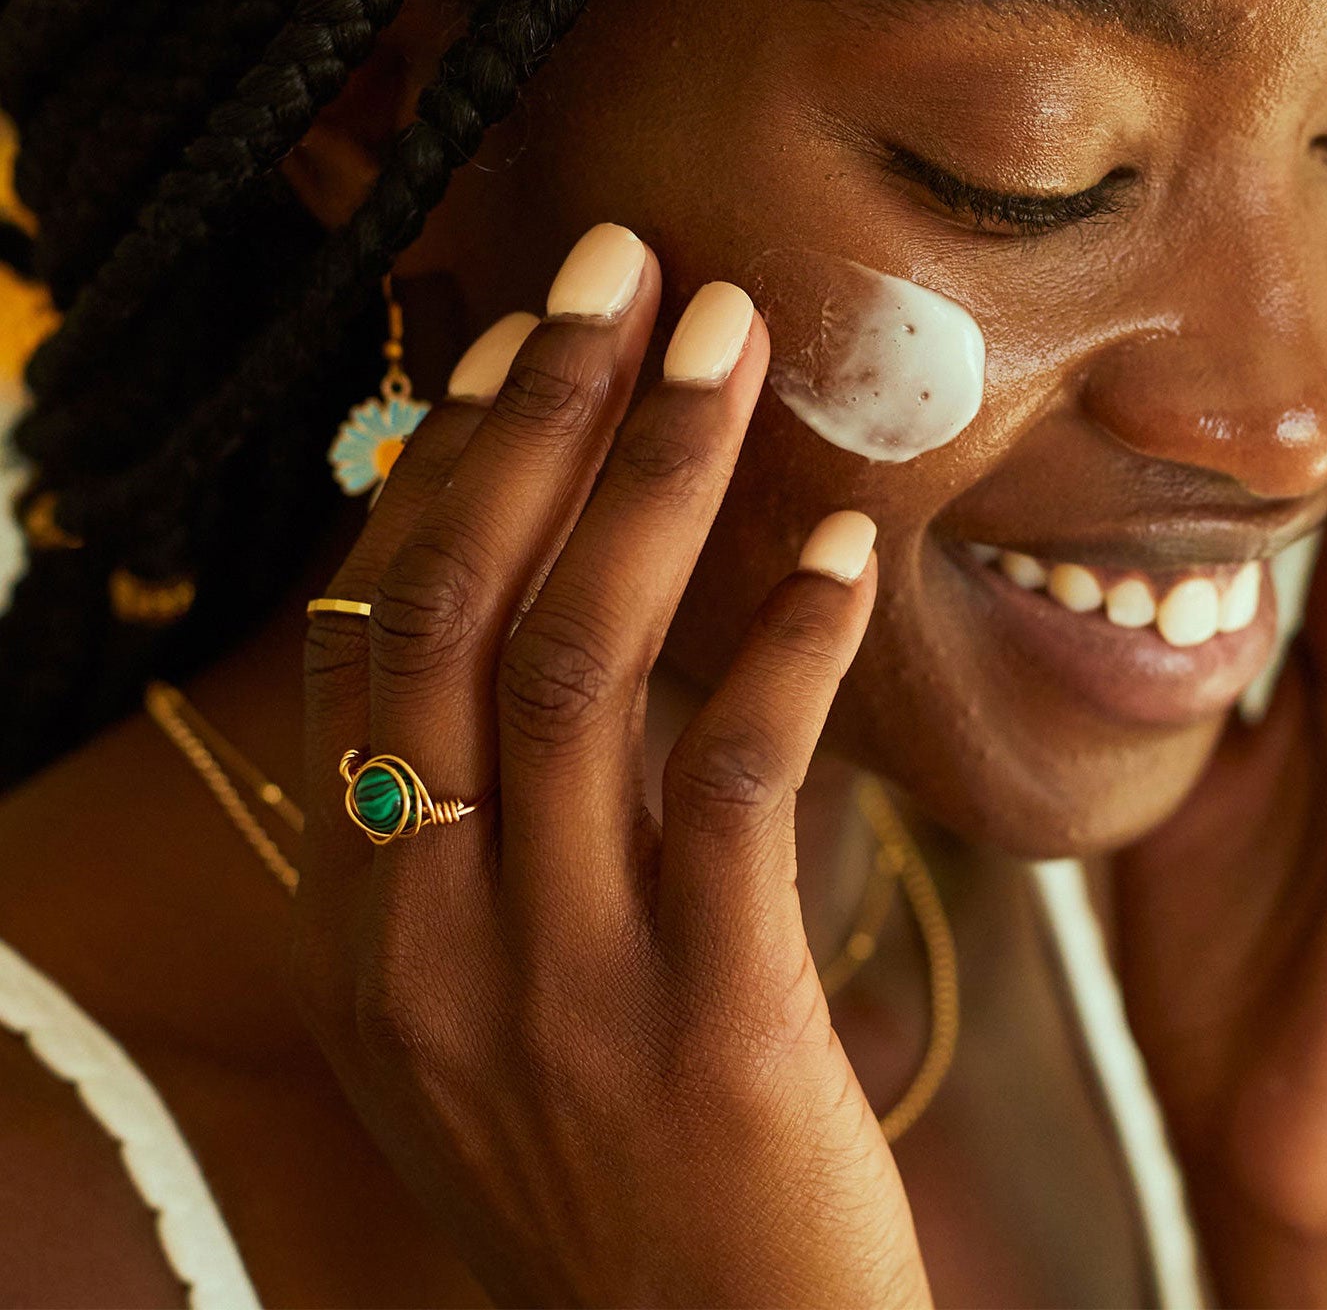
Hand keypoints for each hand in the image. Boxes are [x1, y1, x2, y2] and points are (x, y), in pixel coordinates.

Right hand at [292, 229, 928, 1308]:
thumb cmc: (628, 1169)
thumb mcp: (504, 1005)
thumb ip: (497, 830)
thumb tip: (550, 614)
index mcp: (371, 923)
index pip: (377, 639)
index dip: (447, 470)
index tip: (520, 338)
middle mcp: (430, 938)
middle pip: (454, 612)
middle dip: (536, 416)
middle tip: (620, 264)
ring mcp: (557, 983)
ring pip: (577, 666)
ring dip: (655, 477)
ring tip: (729, 336)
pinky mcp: (706, 1023)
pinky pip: (732, 784)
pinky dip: (784, 645)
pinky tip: (847, 550)